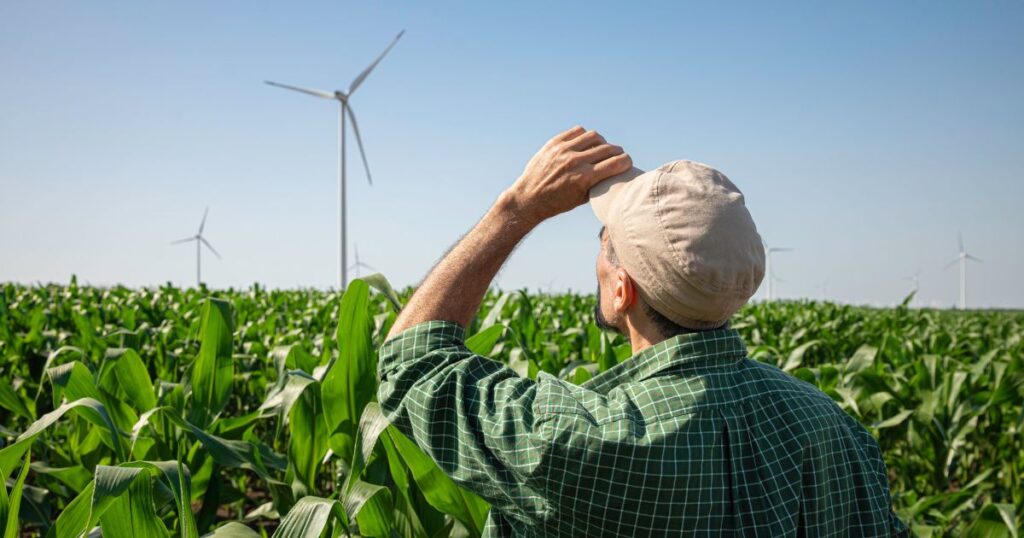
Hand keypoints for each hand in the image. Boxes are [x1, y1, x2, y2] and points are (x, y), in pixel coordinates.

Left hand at [503, 126, 631, 225]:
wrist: (528, 198)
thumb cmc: (556, 203)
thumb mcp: (581, 199)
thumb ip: (599, 185)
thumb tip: (615, 172)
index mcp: (584, 178)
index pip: (616, 163)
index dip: (627, 161)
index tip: (628, 162)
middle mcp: (575, 162)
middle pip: (608, 148)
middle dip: (617, 152)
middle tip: (618, 155)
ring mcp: (563, 150)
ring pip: (594, 136)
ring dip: (602, 142)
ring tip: (601, 148)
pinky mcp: (554, 143)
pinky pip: (577, 131)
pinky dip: (585, 136)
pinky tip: (586, 143)